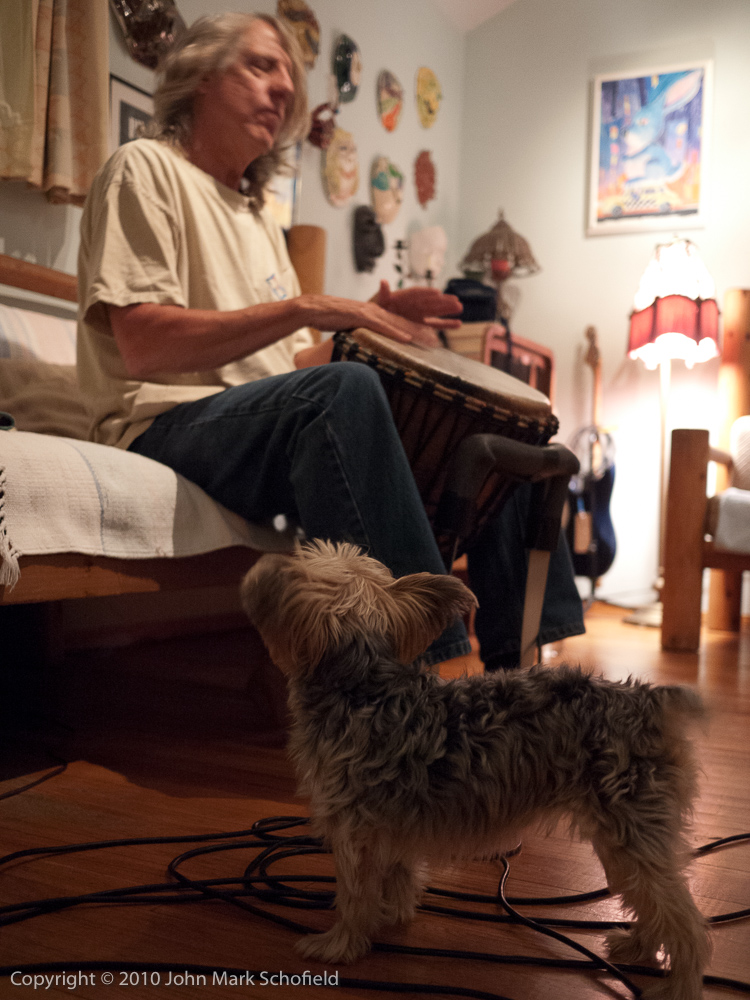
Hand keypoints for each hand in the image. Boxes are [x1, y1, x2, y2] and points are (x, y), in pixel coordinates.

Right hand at [307, 295, 442, 347]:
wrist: (314, 310)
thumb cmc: (333, 320)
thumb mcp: (356, 328)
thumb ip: (369, 332)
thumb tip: (377, 343)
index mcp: (381, 313)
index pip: (409, 316)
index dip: (429, 319)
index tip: (445, 325)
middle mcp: (380, 310)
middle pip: (413, 315)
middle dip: (436, 316)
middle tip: (457, 320)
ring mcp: (372, 312)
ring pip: (401, 320)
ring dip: (419, 328)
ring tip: (437, 336)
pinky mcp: (362, 316)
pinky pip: (382, 325)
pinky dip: (394, 331)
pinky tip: (407, 338)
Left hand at [374, 280, 462, 330]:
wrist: (383, 315)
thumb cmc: (382, 305)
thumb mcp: (381, 298)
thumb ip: (384, 292)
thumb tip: (382, 281)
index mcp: (408, 296)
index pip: (418, 293)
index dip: (427, 293)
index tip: (436, 292)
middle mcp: (418, 303)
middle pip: (432, 302)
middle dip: (443, 302)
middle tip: (456, 301)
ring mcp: (422, 314)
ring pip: (437, 311)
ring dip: (448, 310)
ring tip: (460, 308)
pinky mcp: (423, 324)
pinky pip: (436, 324)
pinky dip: (447, 324)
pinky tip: (458, 324)